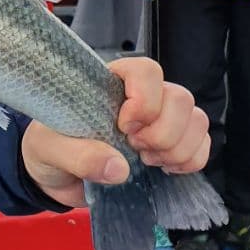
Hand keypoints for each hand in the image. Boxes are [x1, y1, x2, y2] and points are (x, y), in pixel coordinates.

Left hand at [20, 57, 210, 208]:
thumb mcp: (49, 150)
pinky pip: (201, 144)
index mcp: (108, 85)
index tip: (124, 127)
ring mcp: (158, 121)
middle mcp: (139, 97)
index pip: (145, 70)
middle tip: (135, 149)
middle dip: (163, 131)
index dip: (145, 99)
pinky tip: (166, 169)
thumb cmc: (47, 150)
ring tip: (148, 161)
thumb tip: (119, 167)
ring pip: (196, 118)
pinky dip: (192, 159)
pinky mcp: (169, 146)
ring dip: (178, 146)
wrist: (53, 179)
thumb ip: (78, 155)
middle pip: (179, 97)